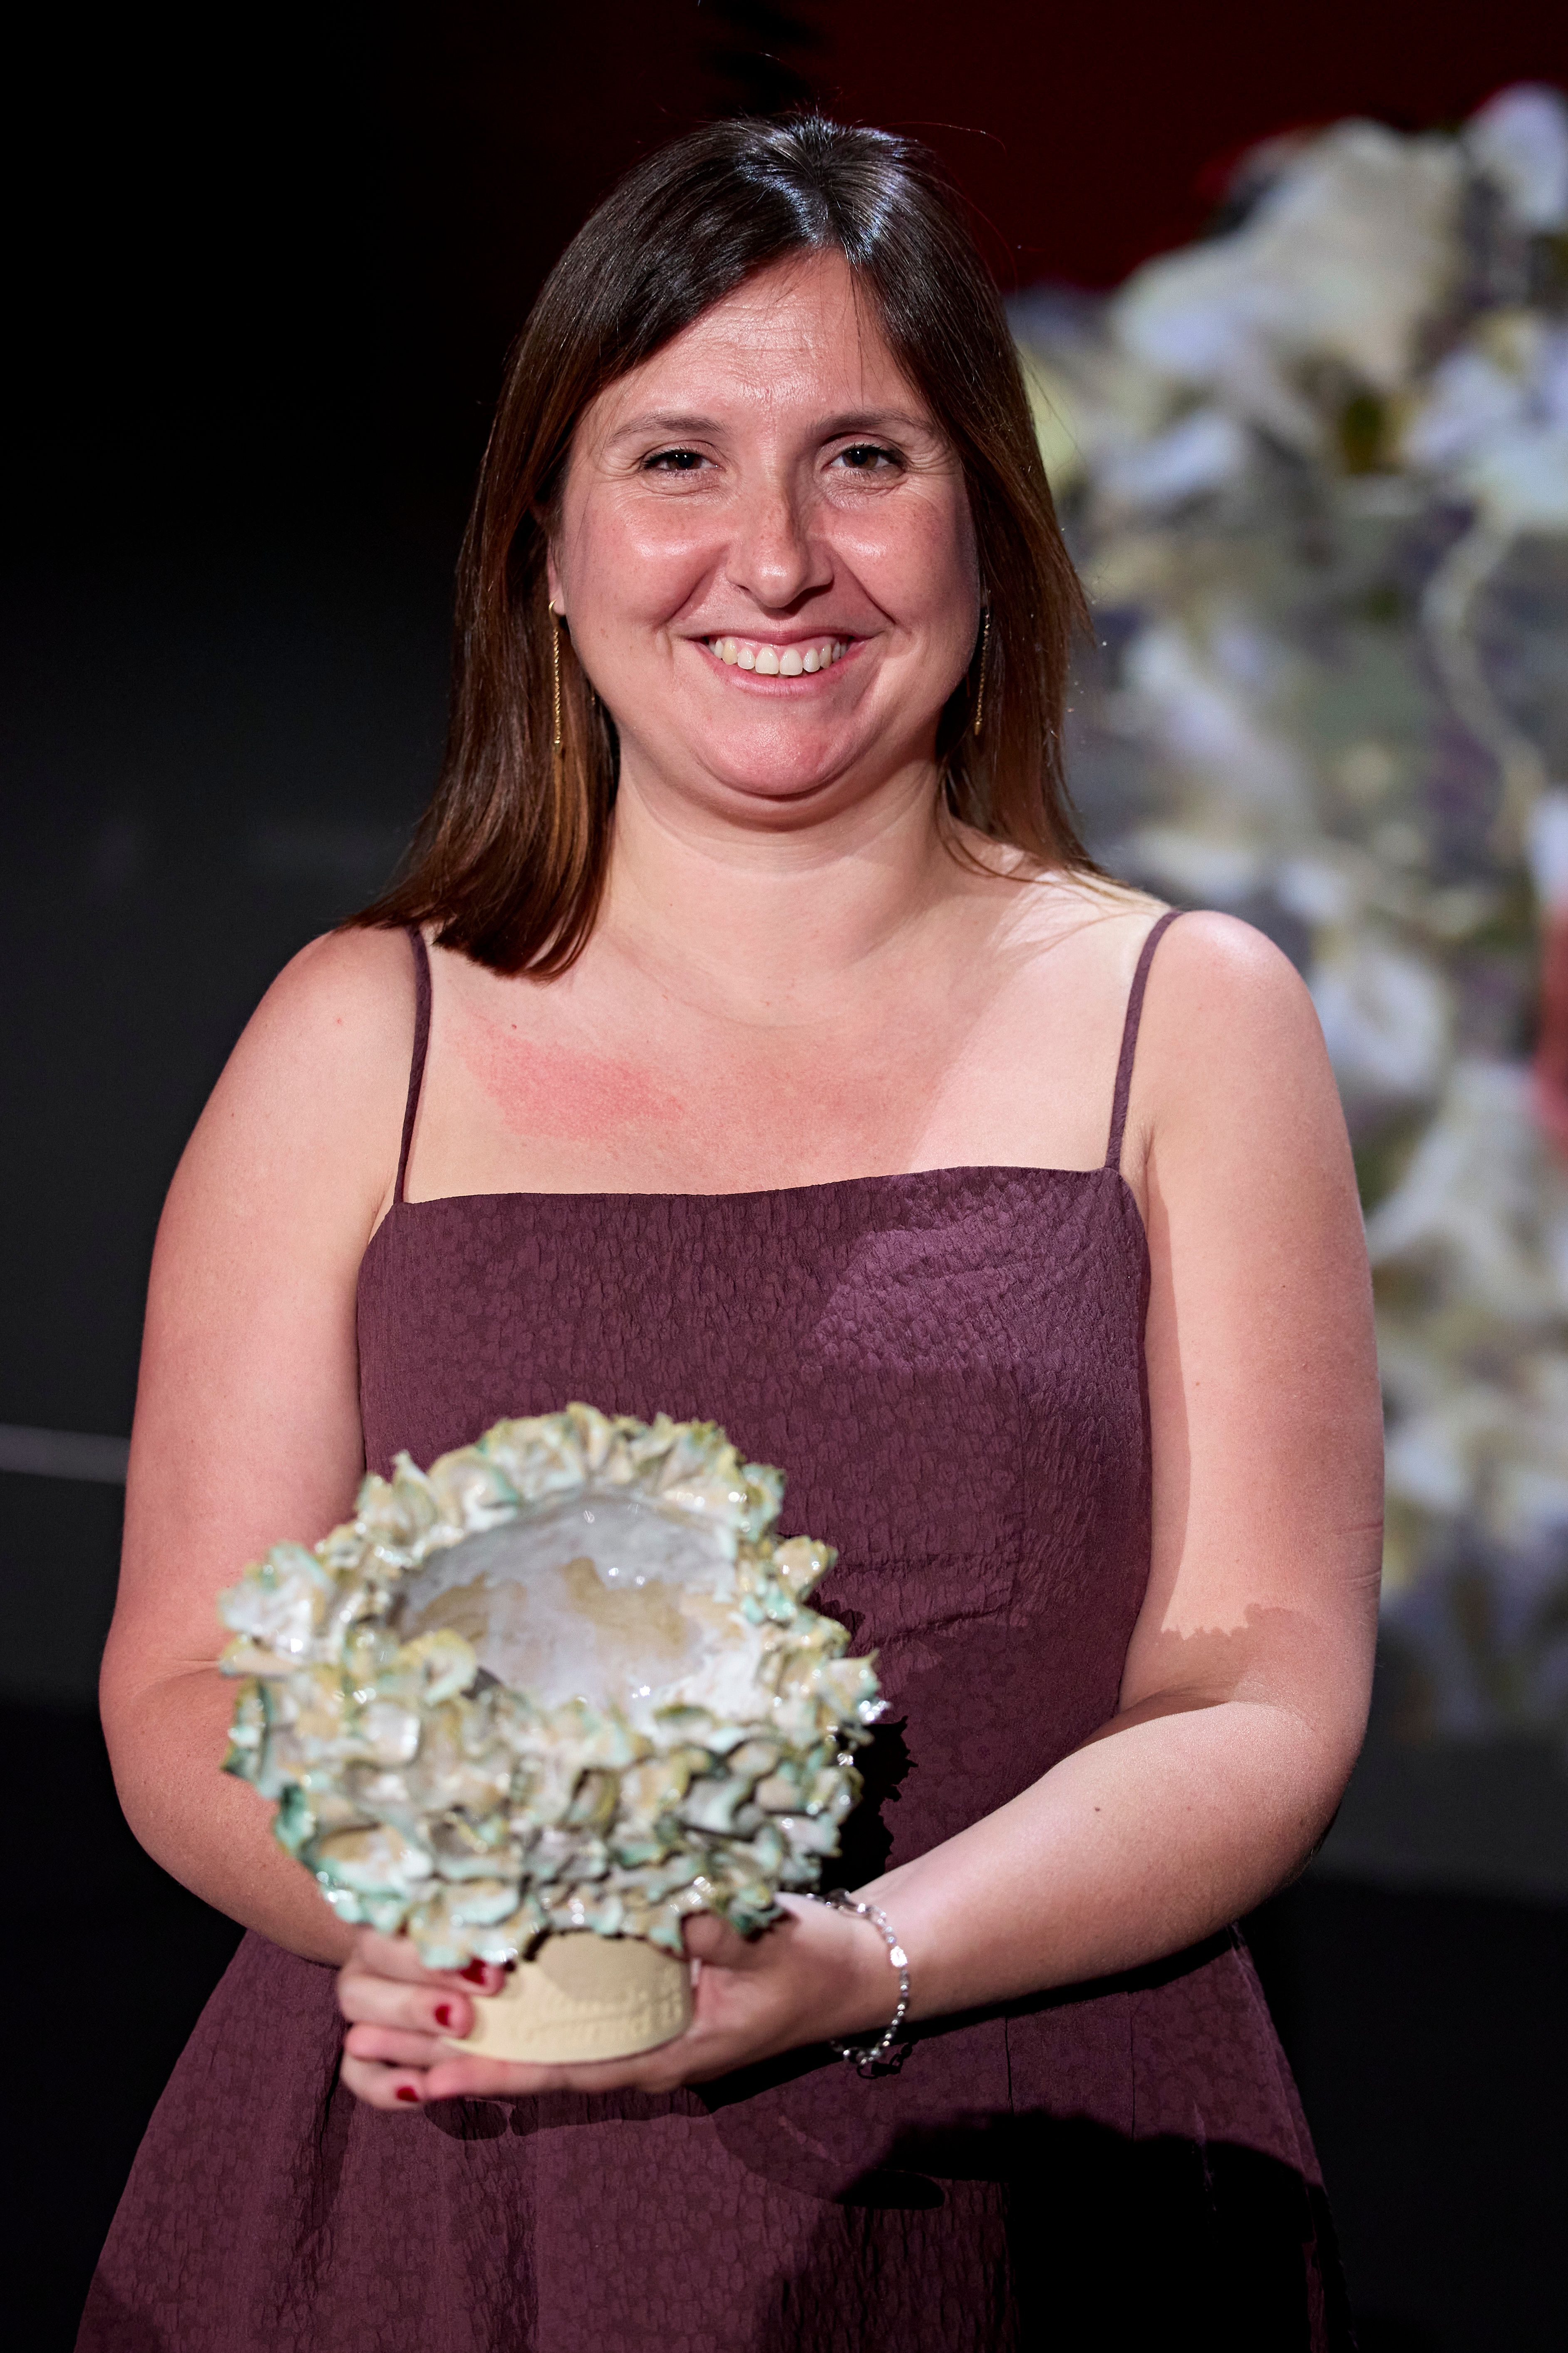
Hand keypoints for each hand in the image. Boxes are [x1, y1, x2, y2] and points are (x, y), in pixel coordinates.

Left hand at [336, 1897, 893, 2112]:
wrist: (844, 1965)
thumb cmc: (807, 1964)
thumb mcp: (768, 1950)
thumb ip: (720, 1934)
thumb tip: (670, 1911)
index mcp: (662, 2050)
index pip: (567, 2069)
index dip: (502, 2069)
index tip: (436, 2073)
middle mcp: (638, 2042)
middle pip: (538, 2059)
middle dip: (463, 2056)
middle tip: (380, 2053)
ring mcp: (637, 2019)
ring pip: (545, 2035)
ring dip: (478, 2028)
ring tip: (399, 2026)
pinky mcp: (642, 1989)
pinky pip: (573, 2005)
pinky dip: (524, 1997)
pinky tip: (478, 1979)